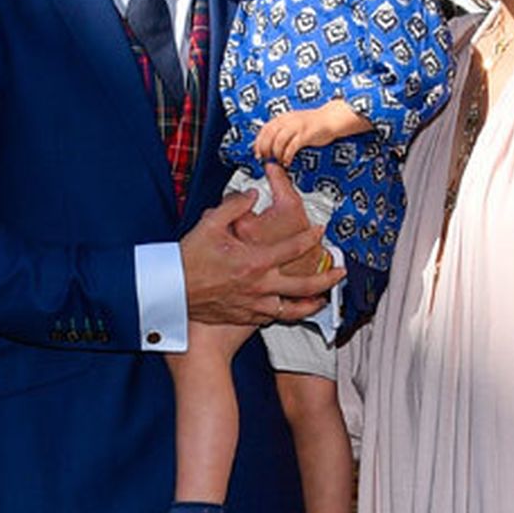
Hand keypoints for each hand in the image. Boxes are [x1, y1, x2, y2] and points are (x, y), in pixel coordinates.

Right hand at [181, 164, 342, 326]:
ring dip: (313, 303)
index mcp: (255, 261)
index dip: (311, 237)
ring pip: (294, 309)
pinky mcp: (247, 316)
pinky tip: (293, 310)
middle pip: (305, 285)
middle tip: (341, 271)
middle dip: (328, 278)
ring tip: (325, 299)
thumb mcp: (209, 225)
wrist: (172, 293)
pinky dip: (288, 314)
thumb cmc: (188, 260)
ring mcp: (255, 305)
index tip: (320, 230)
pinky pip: (275, 318)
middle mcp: (261, 286)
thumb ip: (234, 206)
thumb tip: (253, 194)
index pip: (294, 247)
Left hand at [253, 101, 370, 165]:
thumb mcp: (293, 124)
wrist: (330, 118)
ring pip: (279, 141)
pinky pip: (292, 146)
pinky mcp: (305, 134)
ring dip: (276, 154)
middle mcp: (288, 120)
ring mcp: (297, 127)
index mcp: (283, 118)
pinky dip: (287, 156)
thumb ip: (282, 131)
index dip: (259, 142)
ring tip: (278, 161)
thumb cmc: (312, 124)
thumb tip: (269, 144)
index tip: (257, 153)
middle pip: (269, 135)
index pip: (265, 129)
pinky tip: (287, 161)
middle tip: (266, 159)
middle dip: (265, 149)